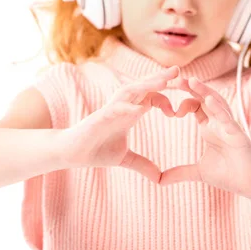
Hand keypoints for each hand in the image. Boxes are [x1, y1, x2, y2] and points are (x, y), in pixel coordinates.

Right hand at [59, 66, 200, 182]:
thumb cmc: (95, 150)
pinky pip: (114, 109)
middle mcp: (121, 107)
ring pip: (130, 92)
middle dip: (160, 79)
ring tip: (163, 81)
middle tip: (178, 70)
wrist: (71, 153)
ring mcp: (110, 110)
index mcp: (129, 113)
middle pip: (143, 88)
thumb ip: (143, 165)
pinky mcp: (99, 118)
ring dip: (146, 85)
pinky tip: (139, 109)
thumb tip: (159, 178)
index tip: (179, 110)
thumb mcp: (124, 159)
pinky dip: (126, 108)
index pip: (151, 97)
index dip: (166, 99)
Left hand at [159, 77, 250, 196]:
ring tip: (191, 80)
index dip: (181, 100)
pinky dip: (218, 109)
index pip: (194, 105)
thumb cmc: (229, 174)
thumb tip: (160, 180)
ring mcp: (229, 127)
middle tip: (173, 78)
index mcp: (209, 127)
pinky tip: (208, 100)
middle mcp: (219, 123)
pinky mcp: (239, 135)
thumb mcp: (199, 172)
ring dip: (204, 91)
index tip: (165, 100)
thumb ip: (179, 173)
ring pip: (217, 103)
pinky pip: (228, 119)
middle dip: (189, 87)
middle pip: (203, 98)